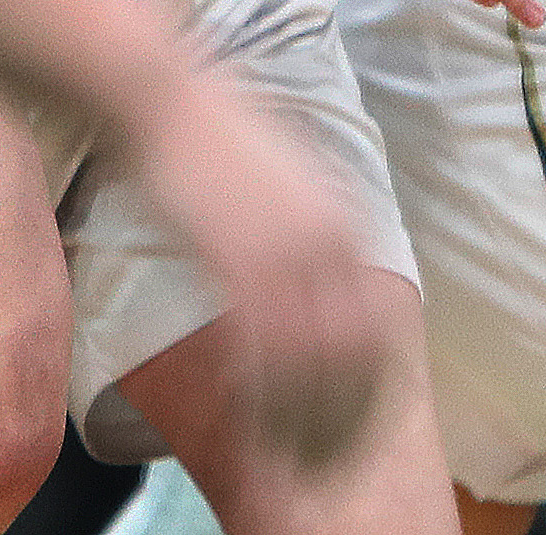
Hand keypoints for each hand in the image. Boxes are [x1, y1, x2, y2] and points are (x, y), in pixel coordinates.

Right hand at [127, 87, 391, 475]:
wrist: (164, 93)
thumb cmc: (210, 131)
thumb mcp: (286, 175)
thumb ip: (305, 227)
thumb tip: (311, 277)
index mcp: (347, 220)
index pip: (380, 325)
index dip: (369, 384)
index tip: (351, 421)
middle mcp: (330, 240)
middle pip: (356, 353)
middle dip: (342, 413)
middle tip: (321, 452)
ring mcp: (287, 250)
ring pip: (312, 359)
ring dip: (299, 411)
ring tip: (280, 445)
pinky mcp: (239, 258)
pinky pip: (260, 344)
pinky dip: (255, 385)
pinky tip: (239, 406)